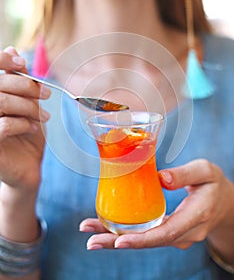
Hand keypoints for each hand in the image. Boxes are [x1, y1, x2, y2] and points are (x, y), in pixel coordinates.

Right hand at [0, 47, 50, 190]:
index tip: (22, 64)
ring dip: (27, 106)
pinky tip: (32, 128)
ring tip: (43, 116)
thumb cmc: (26, 132)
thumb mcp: (25, 103)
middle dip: (26, 86)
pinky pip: (4, 125)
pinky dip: (22, 123)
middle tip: (46, 94)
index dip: (2, 60)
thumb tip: (12, 50)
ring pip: (1, 102)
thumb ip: (18, 81)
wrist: (27, 166)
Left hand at [80, 159, 231, 249]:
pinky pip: (145, 234)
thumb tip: (162, 179)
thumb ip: (186, 174)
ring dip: (116, 238)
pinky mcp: (168, 231)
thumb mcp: (206, 171)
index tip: (119, 240)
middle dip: (118, 243)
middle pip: (149, 241)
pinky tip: (105, 227)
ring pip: (144, 239)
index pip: (166, 233)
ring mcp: (175, 235)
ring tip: (90, 232)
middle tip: (92, 242)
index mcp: (195, 217)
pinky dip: (124, 232)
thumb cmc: (214, 184)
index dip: (142, 239)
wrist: (224, 203)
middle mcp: (184, 232)